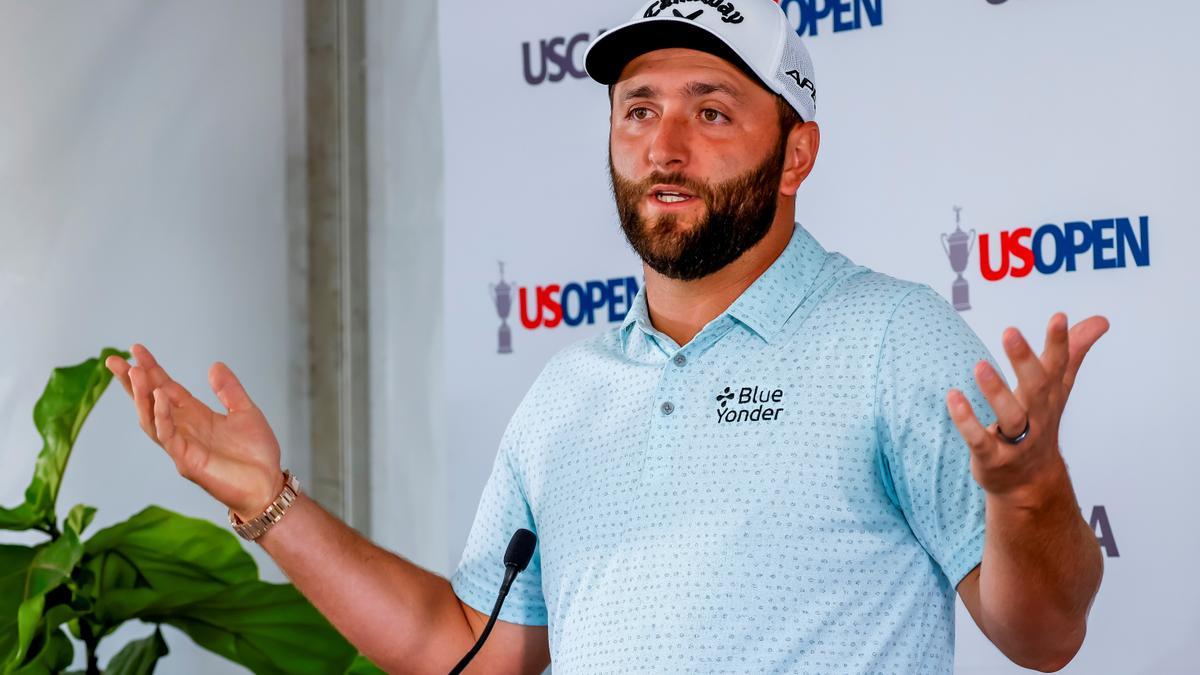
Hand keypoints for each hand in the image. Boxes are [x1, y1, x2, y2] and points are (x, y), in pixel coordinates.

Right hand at [106, 344, 283, 518]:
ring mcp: (181, 445)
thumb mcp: (245, 412)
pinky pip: (168, 436)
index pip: (166, 387)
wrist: (267, 485)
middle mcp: (183, 428)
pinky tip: (161, 397)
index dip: (151, 369)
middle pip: (150, 401)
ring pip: (151, 419)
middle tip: (114, 360)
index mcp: (195, 415)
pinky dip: (162, 417)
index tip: (135, 348)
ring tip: (135, 373)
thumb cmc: (256, 454)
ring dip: (142, 396)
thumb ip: (229, 390)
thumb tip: (214, 365)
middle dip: (132, 382)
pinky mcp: (186, 461)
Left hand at [946, 313, 1108, 505]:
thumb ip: (1073, 352)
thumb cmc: (1040, 424)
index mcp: (1050, 396)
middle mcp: (1037, 416)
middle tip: (1010, 332)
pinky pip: (980, 440)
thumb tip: (1101, 320)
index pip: (1059, 366)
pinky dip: (966, 421)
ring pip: (1010, 415)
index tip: (1059, 317)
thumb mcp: (1057, 388)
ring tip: (979, 366)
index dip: (1060, 343)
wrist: (1031, 484)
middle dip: (1024, 360)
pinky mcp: (993, 458)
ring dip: (995, 391)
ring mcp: (1017, 441)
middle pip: (1035, 387)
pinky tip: (953, 397)